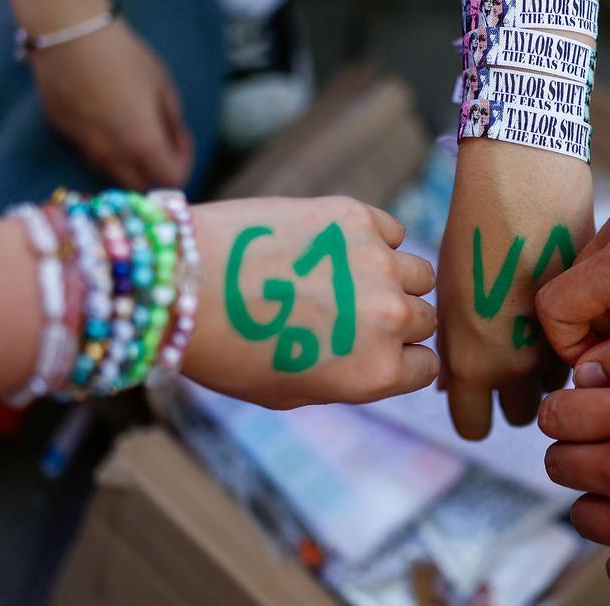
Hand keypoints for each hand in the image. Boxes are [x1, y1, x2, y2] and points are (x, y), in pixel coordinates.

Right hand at [30, 19, 193, 188]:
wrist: (68, 34)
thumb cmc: (123, 56)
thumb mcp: (162, 85)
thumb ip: (171, 120)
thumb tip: (173, 138)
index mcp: (142, 143)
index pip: (171, 179)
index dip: (184, 161)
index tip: (182, 137)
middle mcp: (111, 154)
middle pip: (141, 186)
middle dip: (157, 171)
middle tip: (163, 143)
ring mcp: (83, 147)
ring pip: (112, 173)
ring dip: (130, 163)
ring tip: (134, 131)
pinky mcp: (63, 132)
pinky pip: (89, 153)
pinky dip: (105, 147)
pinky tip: (107, 118)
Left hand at [183, 196, 437, 407]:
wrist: (183, 285)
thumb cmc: (225, 349)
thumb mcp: (290, 392)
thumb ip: (346, 377)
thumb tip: (375, 357)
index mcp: (377, 373)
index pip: (426, 366)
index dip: (402, 358)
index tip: (376, 348)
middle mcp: (389, 319)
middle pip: (425, 318)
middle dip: (398, 319)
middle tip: (355, 311)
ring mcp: (377, 263)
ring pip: (418, 272)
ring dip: (393, 277)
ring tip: (348, 277)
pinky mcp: (356, 217)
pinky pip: (391, 230)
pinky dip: (375, 239)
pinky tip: (335, 247)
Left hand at [436, 149, 593, 439]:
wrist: (524, 179)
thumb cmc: (473, 229)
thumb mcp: (450, 292)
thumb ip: (455, 347)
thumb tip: (452, 387)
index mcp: (473, 360)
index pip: (474, 427)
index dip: (474, 414)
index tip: (477, 398)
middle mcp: (519, 364)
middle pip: (526, 416)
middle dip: (518, 398)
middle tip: (513, 364)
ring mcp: (563, 342)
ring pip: (563, 384)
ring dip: (554, 369)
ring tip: (543, 328)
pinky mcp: (596, 317)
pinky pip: (590, 347)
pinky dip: (584, 339)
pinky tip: (569, 305)